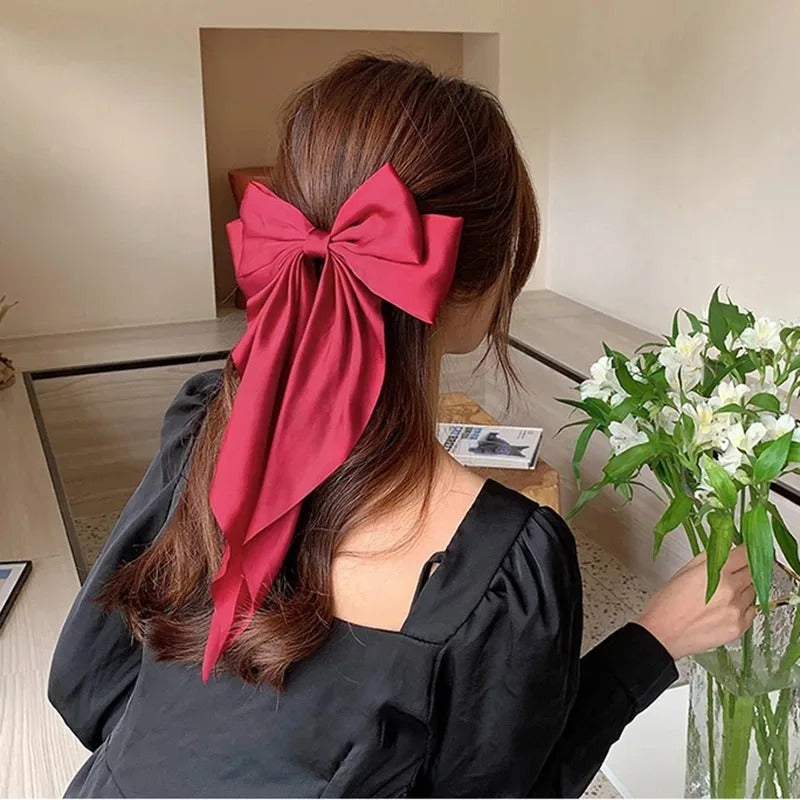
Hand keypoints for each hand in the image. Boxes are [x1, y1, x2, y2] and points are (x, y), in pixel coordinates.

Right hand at [636, 545, 756, 660]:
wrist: (663, 634)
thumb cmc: (668, 604)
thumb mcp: (684, 571)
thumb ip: (709, 558)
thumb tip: (723, 549)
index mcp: (716, 572)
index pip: (746, 553)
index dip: (744, 551)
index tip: (742, 552)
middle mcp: (731, 590)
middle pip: (753, 572)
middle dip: (743, 570)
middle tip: (728, 574)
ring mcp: (737, 610)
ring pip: (753, 591)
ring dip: (742, 589)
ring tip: (721, 595)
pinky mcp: (740, 627)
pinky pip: (751, 611)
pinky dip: (742, 607)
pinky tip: (724, 608)